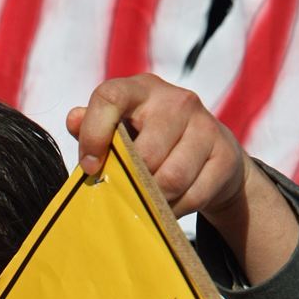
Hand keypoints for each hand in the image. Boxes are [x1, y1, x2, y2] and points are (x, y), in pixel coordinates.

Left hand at [66, 73, 245, 219]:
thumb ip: (94, 127)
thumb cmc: (153, 143)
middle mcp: (177, 100)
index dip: (94, 134)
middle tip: (128, 193)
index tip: (89, 166)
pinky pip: (193, 195)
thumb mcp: (123, 131)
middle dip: (133, 182)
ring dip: (155, 200)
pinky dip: (177, 209)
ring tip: (149, 202)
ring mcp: (205, 126)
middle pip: (145, 153)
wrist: (212, 154)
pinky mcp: (225, 155)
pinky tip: (171, 206)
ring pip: (171, 178)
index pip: (110, 97)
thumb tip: (72, 119)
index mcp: (142, 90)